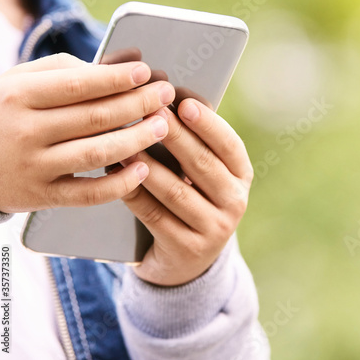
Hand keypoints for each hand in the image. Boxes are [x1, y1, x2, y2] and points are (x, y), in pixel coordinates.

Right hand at [0, 53, 173, 212]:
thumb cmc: (5, 111)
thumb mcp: (23, 81)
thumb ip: (69, 70)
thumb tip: (124, 62)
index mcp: (21, 95)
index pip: (78, 85)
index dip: (116, 79)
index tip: (145, 72)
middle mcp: (26, 131)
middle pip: (94, 118)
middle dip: (138, 104)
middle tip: (165, 95)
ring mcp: (35, 167)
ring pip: (96, 153)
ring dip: (136, 140)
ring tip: (162, 126)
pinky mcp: (43, 195)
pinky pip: (88, 194)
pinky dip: (118, 184)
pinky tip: (143, 169)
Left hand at [121, 98, 253, 285]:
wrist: (189, 259)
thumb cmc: (194, 198)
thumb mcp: (206, 174)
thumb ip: (196, 142)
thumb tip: (173, 100)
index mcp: (242, 176)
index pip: (229, 145)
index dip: (207, 124)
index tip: (183, 103)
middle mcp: (235, 201)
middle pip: (202, 164)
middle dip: (174, 136)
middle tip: (150, 113)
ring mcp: (214, 229)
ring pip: (176, 191)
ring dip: (148, 164)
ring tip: (127, 142)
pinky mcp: (188, 249)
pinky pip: (155, 216)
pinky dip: (134, 193)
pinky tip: (117, 174)